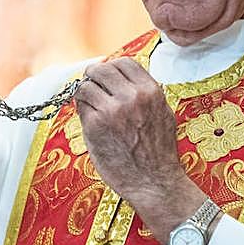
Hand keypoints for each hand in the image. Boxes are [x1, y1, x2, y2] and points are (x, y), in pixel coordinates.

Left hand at [74, 58, 208, 243]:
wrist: (154, 182)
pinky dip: (82, 111)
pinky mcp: (96, 125)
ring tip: (91, 107)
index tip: (107, 77)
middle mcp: (132, 96)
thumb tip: (123, 80)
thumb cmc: (158, 152)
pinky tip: (91, 122)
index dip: (112, 67)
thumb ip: (144, 94)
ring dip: (85, 94)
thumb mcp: (162, 113)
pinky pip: (81, 107)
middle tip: (91, 86)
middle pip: (102, 69)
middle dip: (93, 76)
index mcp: (150, 91)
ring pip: (86, 86)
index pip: (124, 62)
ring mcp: (112, 110)